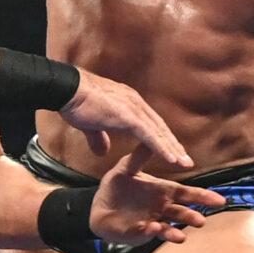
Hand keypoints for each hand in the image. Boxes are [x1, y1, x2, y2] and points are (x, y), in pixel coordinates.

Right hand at [60, 69, 189, 169]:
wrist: (67, 90)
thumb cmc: (76, 104)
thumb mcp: (90, 125)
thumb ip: (99, 138)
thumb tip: (102, 152)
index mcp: (129, 105)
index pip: (151, 124)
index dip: (162, 139)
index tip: (172, 152)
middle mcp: (136, 104)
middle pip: (160, 128)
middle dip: (173, 145)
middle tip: (186, 160)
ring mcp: (133, 109)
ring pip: (158, 132)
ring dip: (172, 149)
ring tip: (184, 163)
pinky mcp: (128, 116)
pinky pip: (149, 135)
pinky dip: (161, 147)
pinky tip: (171, 159)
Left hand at [91, 149, 224, 244]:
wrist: (99, 206)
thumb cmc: (117, 186)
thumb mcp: (126, 168)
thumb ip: (139, 156)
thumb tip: (151, 139)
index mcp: (163, 191)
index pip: (186, 193)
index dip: (202, 197)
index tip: (220, 201)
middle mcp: (161, 208)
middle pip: (181, 213)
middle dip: (192, 217)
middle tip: (203, 221)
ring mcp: (151, 221)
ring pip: (167, 228)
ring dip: (174, 232)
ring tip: (182, 237)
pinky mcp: (136, 231)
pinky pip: (145, 232)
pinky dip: (149, 231)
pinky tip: (153, 228)